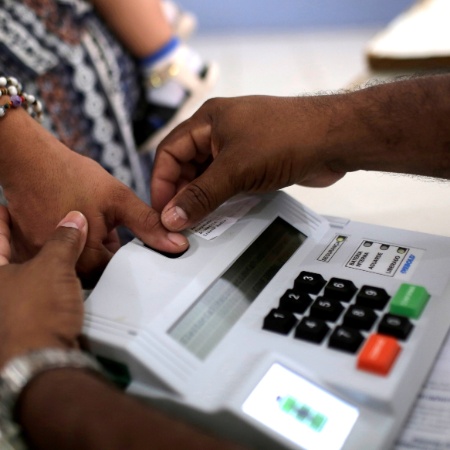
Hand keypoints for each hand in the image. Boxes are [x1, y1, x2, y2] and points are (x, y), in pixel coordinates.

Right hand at [0, 114, 187, 283]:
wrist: (29, 159)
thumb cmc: (68, 175)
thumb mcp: (119, 199)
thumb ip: (148, 225)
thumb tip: (175, 244)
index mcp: (85, 260)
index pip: (120, 273)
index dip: (134, 257)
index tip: (138, 242)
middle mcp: (61, 266)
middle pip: (100, 269)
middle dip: (112, 249)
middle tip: (113, 225)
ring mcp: (44, 258)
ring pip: (82, 260)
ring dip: (94, 244)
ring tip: (94, 218)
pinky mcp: (33, 248)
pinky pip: (65, 252)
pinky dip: (78, 240)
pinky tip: (80, 219)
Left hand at [0, 207, 87, 368]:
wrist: (43, 362)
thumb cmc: (36, 312)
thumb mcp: (53, 267)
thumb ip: (64, 240)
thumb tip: (74, 219)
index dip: (3, 216)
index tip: (10, 203)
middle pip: (9, 254)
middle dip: (26, 237)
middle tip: (41, 222)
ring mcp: (9, 308)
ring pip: (25, 275)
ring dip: (43, 261)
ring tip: (61, 247)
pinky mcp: (26, 322)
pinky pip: (38, 293)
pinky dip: (51, 282)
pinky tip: (68, 277)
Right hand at [151, 95, 345, 230]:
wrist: (334, 139)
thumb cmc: (288, 137)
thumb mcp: (236, 169)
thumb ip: (201, 195)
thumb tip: (172, 216)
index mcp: (207, 121)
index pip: (169, 152)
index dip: (162, 182)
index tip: (163, 211)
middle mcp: (219, 131)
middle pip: (186, 165)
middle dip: (181, 192)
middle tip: (180, 221)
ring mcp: (238, 146)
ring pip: (207, 175)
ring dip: (201, 197)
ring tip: (198, 221)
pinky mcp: (254, 161)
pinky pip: (227, 181)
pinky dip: (220, 197)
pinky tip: (219, 214)